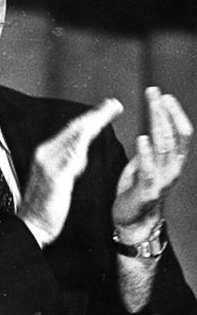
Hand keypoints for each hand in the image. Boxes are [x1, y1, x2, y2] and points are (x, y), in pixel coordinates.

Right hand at [19, 98, 123, 246]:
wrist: (31, 226)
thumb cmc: (45, 206)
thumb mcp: (58, 179)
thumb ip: (69, 163)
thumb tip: (81, 153)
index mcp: (45, 153)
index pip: (71, 131)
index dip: (89, 118)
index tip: (105, 108)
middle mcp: (45, 154)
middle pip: (73, 129)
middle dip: (95, 115)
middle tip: (114, 104)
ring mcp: (48, 164)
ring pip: (74, 137)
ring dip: (93, 123)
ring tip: (109, 112)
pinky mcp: (55, 176)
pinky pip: (71, 156)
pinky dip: (82, 142)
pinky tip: (93, 135)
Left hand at [112, 87, 191, 241]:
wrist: (133, 220)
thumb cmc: (138, 188)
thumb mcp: (146, 162)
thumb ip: (152, 145)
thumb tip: (154, 121)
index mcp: (173, 160)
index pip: (180, 132)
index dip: (173, 112)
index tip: (163, 94)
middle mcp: (172, 168)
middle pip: (173, 134)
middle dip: (164, 112)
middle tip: (155, 93)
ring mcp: (162, 179)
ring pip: (164, 148)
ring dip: (158, 125)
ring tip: (152, 108)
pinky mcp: (148, 190)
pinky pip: (149, 169)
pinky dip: (146, 153)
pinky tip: (142, 138)